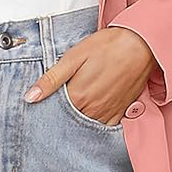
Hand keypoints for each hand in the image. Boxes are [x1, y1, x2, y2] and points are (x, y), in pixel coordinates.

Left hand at [23, 27, 156, 125]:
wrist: (141, 44)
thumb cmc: (107, 46)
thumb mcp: (74, 57)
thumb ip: (51, 79)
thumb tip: (29, 97)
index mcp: (78, 96)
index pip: (54, 113)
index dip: (46, 108)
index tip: (41, 105)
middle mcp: (93, 110)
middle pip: (69, 121)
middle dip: (60, 116)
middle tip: (54, 108)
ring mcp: (108, 113)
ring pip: (86, 125)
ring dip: (77, 120)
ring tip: (74, 107)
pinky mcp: (121, 112)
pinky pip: (104, 126)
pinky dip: (95, 122)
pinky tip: (90, 112)